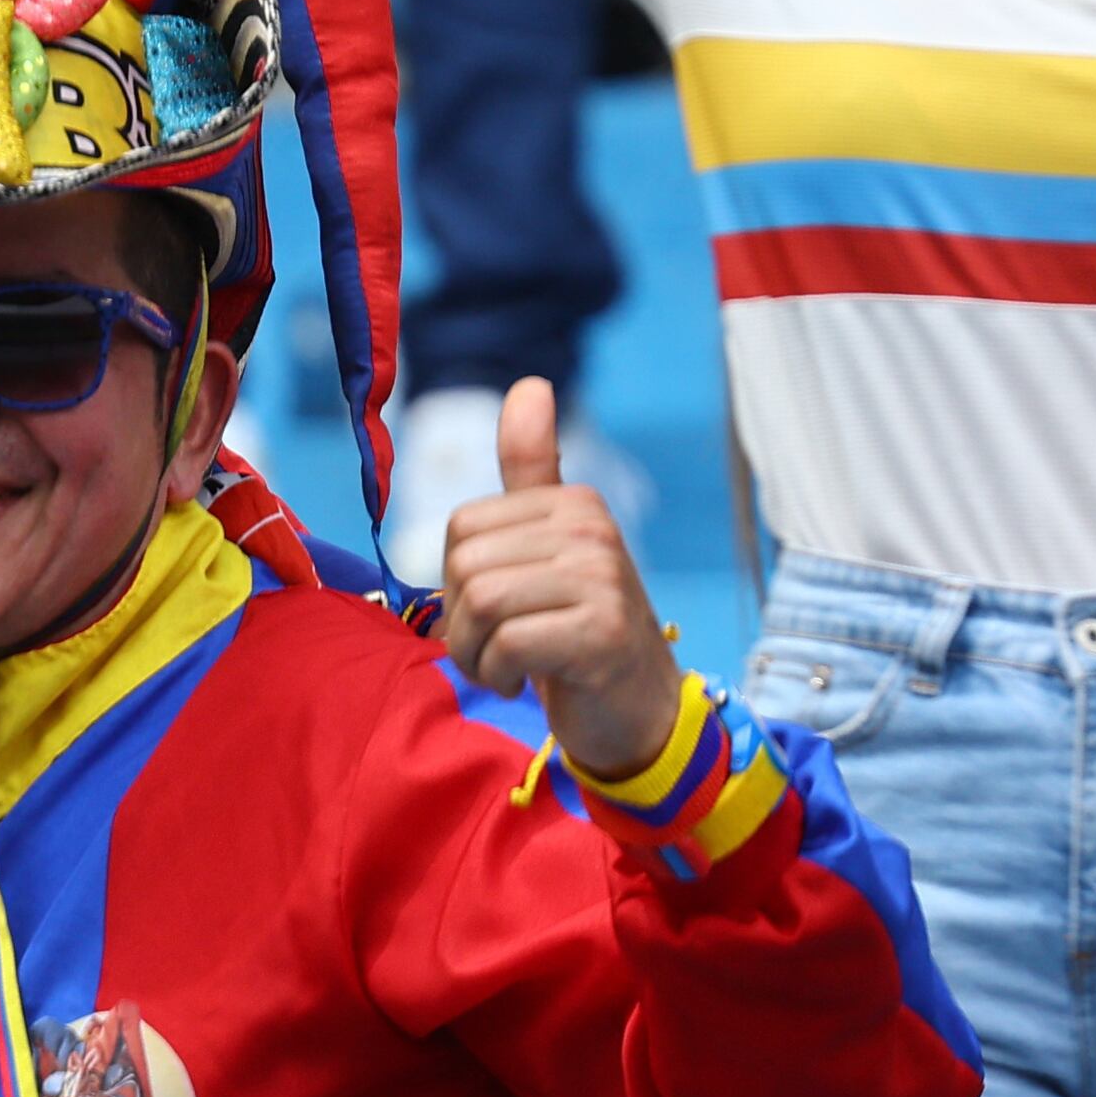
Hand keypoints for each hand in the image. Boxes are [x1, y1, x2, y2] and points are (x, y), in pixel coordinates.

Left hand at [437, 379, 676, 779]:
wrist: (638, 711)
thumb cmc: (577, 630)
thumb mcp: (551, 547)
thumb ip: (534, 471)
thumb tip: (529, 384)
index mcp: (574, 504)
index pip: (461, 529)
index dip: (457, 581)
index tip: (496, 611)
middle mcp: (593, 530)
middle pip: (465, 567)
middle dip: (461, 623)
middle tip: (498, 647)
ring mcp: (602, 579)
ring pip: (479, 605)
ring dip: (474, 654)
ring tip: (507, 667)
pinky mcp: (601, 633)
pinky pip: (505, 645)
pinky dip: (498, 674)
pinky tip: (525, 683)